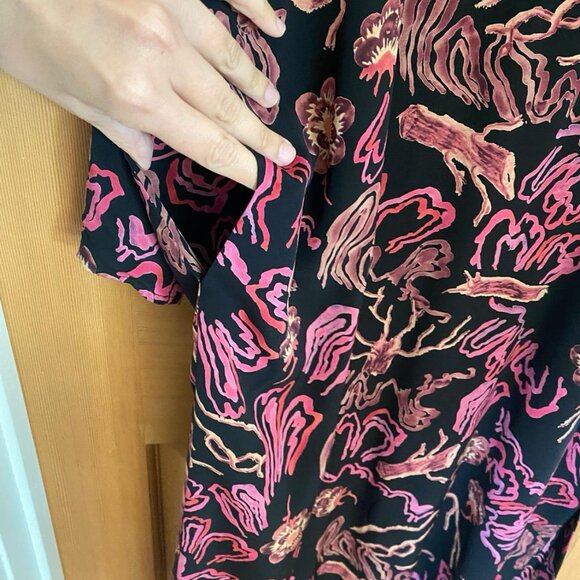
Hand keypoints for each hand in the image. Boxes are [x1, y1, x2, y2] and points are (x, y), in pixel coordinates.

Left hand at [0, 0, 295, 188]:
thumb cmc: (17, 29)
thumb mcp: (57, 91)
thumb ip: (114, 126)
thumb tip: (151, 155)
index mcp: (135, 95)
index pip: (205, 142)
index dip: (237, 163)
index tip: (259, 177)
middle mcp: (164, 57)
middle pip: (226, 107)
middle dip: (259, 135)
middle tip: (287, 155)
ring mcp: (173, 10)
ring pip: (230, 56)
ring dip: (254, 84)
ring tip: (273, 103)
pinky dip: (255, 11)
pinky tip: (275, 28)